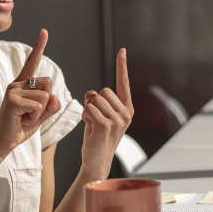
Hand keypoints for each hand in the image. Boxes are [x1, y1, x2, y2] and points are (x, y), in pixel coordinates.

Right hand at [0, 29, 60, 153]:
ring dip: (39, 112)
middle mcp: (17, 83)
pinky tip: (21, 120)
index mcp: (23, 84)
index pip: (33, 62)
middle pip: (48, 83)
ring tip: (24, 117)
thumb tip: (55, 98)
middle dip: (46, 102)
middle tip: (29, 113)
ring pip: (45, 97)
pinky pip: (38, 105)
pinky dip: (34, 117)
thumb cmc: (20, 127)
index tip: (44, 31)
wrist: (3, 142)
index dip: (39, 46)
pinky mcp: (12, 99)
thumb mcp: (41, 115)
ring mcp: (13, 89)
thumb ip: (51, 106)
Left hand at [80, 48, 133, 178]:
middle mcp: (126, 114)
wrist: (97, 160)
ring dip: (88, 111)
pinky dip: (85, 116)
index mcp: (127, 109)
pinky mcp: (105, 126)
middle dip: (94, 102)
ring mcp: (117, 120)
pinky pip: (89, 109)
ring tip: (93, 125)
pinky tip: (90, 128)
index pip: (124, 83)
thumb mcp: (102, 116)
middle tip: (96, 119)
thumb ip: (100, 101)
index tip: (122, 51)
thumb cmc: (97, 137)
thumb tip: (92, 94)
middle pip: (102, 91)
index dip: (122, 66)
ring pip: (94, 100)